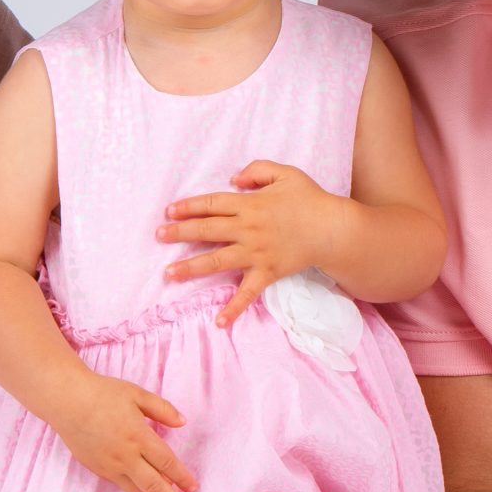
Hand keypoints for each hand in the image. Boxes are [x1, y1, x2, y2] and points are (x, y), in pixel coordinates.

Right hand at [43, 371, 198, 491]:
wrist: (67, 401)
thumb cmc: (103, 394)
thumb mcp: (137, 394)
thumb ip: (162, 409)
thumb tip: (183, 422)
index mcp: (140, 437)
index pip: (167, 463)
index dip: (182, 478)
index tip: (193, 488)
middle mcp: (126, 456)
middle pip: (155, 485)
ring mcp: (110, 465)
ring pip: (136, 489)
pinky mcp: (97, 468)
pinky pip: (120, 483)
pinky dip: (135, 488)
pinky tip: (142, 487)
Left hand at [158, 159, 350, 326]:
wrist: (333, 229)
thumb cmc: (309, 199)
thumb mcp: (285, 173)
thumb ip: (257, 170)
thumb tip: (233, 178)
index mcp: (250, 204)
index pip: (212, 204)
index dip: (189, 207)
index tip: (169, 211)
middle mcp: (249, 229)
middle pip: (208, 230)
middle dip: (180, 233)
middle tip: (158, 236)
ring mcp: (256, 253)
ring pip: (218, 260)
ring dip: (192, 268)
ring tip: (169, 274)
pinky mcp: (267, 272)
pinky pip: (248, 293)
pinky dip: (234, 308)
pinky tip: (219, 322)